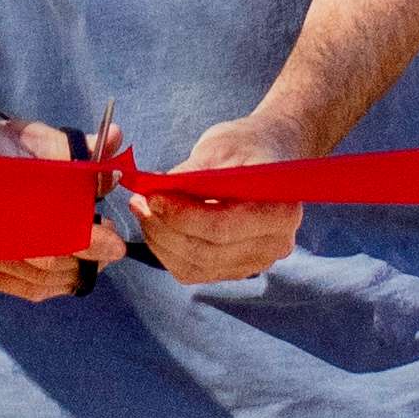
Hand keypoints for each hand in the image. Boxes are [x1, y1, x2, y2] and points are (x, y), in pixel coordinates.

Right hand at [0, 112, 128, 301]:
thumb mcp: (30, 138)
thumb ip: (72, 147)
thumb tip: (116, 139)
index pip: (54, 233)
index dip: (91, 242)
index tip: (116, 243)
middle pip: (50, 260)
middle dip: (88, 256)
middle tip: (109, 244)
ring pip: (42, 278)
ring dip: (74, 270)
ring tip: (91, 254)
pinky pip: (27, 289)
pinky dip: (55, 284)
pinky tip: (69, 272)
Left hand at [134, 111, 312, 287]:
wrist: (267, 155)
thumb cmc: (247, 147)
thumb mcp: (221, 148)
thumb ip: (191, 173)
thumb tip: (155, 190)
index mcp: (280, 212)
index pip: (222, 226)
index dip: (182, 215)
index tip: (152, 196)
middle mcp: (274, 245)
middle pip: (207, 251)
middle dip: (165, 228)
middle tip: (138, 203)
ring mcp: (256, 262)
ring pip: (196, 265)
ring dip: (161, 241)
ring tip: (142, 210)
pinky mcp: (235, 268)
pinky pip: (194, 271)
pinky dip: (168, 251)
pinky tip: (156, 227)